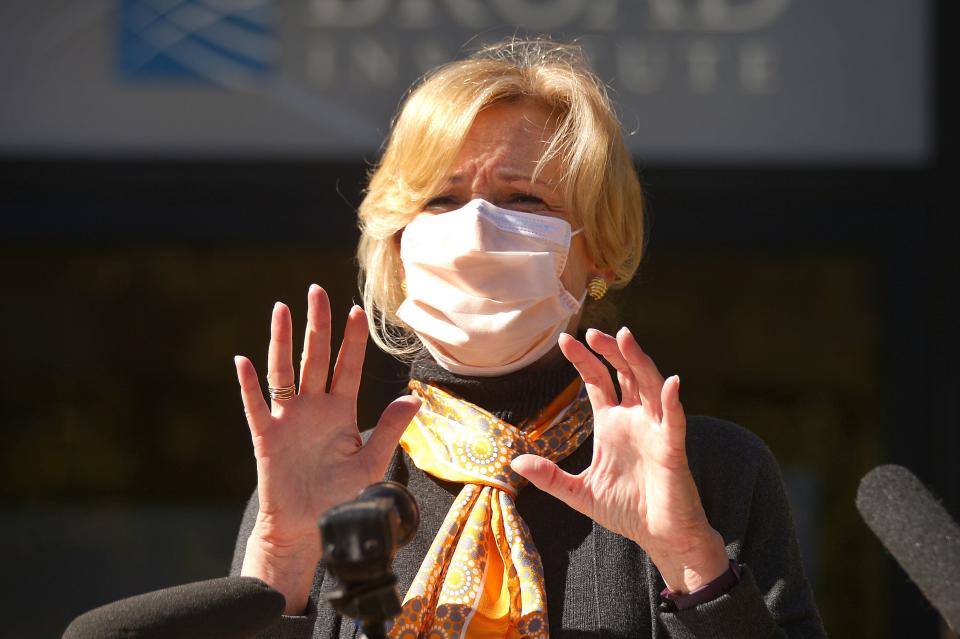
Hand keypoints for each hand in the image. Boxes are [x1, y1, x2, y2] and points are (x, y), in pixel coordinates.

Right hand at [234, 285, 420, 611]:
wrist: (310, 528)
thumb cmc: (342, 496)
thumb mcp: (371, 462)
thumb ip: (388, 429)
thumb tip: (413, 398)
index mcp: (341, 411)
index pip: (348, 367)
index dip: (352, 339)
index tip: (356, 310)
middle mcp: (314, 408)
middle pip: (315, 358)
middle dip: (317, 324)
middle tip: (317, 290)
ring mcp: (288, 419)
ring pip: (284, 372)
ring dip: (281, 341)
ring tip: (281, 309)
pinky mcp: (266, 437)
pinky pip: (256, 406)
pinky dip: (249, 385)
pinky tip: (244, 361)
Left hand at [511, 328, 727, 593]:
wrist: (659, 537)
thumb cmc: (625, 510)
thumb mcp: (579, 493)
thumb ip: (550, 477)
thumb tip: (515, 463)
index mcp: (612, 423)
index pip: (598, 381)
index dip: (583, 360)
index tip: (564, 339)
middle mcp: (634, 419)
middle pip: (624, 373)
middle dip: (610, 351)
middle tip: (592, 332)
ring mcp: (655, 430)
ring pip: (649, 385)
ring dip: (638, 361)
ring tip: (624, 338)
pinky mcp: (672, 449)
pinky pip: (674, 420)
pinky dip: (673, 401)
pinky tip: (671, 382)